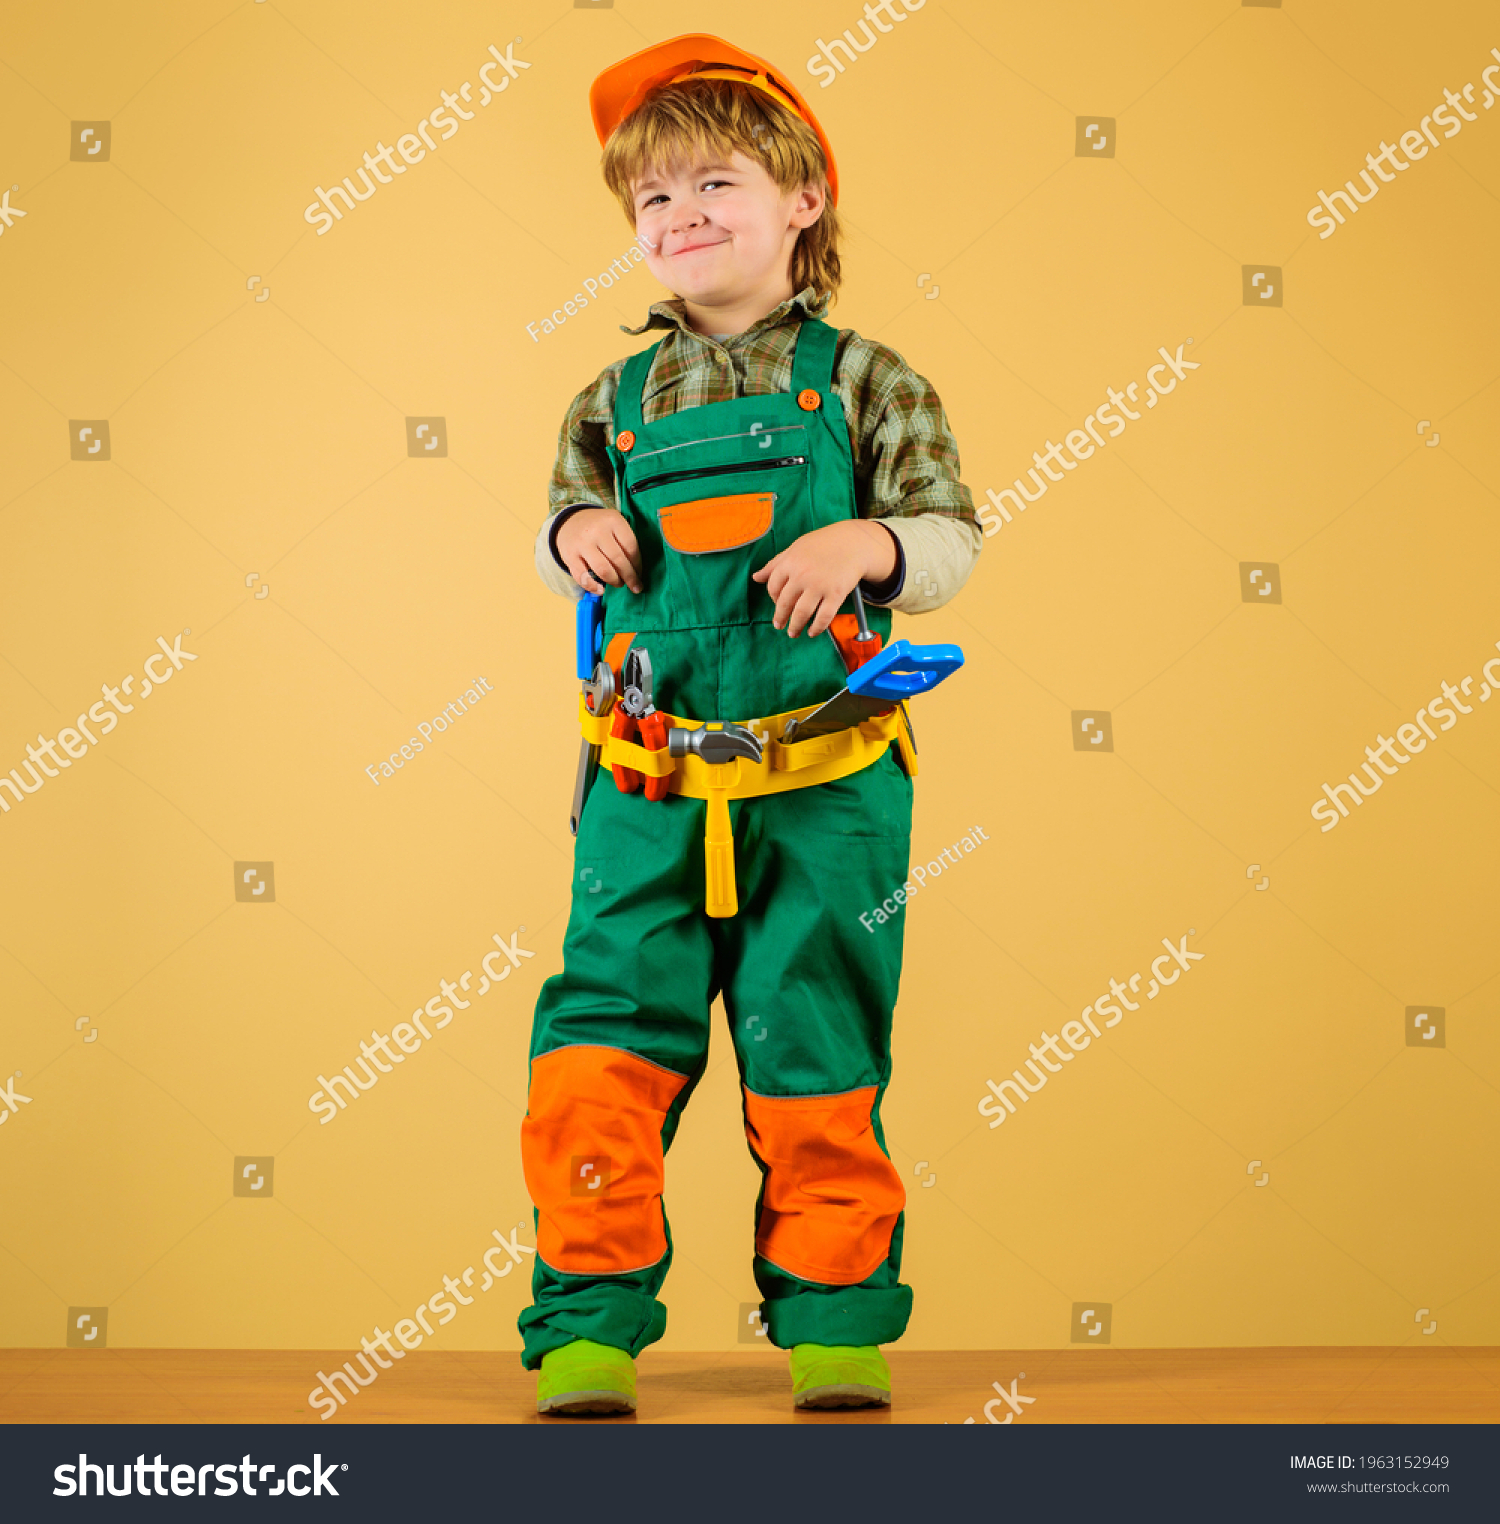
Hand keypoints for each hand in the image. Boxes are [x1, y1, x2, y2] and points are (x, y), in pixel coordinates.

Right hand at [555, 507, 642, 594]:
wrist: (569, 521)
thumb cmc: (598, 526)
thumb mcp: (614, 524)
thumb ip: (624, 541)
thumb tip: (636, 571)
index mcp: (613, 520)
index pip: (631, 547)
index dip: (637, 565)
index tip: (639, 574)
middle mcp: (597, 531)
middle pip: (619, 560)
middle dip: (629, 577)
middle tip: (634, 586)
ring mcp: (582, 544)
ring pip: (604, 570)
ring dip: (614, 581)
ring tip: (618, 583)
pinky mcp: (570, 556)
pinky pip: (584, 578)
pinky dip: (594, 587)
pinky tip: (601, 590)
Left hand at [751, 520, 896, 637]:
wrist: (853, 542)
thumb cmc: (822, 545)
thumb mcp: (796, 549)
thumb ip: (775, 564)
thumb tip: (756, 577)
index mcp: (790, 562)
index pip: (773, 587)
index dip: (773, 600)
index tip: (777, 606)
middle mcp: (802, 574)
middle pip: (784, 603)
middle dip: (780, 618)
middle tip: (779, 626)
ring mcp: (819, 585)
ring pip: (801, 613)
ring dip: (795, 627)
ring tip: (793, 633)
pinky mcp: (836, 593)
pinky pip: (823, 617)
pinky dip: (816, 628)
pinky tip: (812, 632)